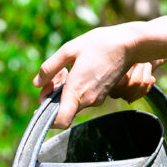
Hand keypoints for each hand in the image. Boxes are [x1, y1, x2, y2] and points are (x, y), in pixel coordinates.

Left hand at [33, 24, 159, 127]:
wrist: (130, 44)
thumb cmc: (99, 44)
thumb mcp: (69, 49)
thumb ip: (49, 68)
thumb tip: (36, 84)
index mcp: (77, 91)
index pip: (60, 121)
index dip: (47, 118)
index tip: (42, 104)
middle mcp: (87, 100)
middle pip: (60, 110)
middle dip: (51, 95)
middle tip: (56, 75)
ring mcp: (96, 99)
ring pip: (70, 103)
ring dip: (62, 90)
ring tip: (68, 69)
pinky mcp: (101, 95)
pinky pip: (81, 98)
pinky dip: (74, 89)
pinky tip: (77, 71)